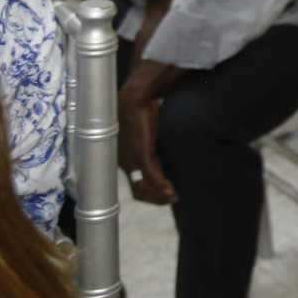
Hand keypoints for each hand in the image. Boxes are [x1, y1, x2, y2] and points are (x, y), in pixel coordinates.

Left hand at [118, 75, 177, 204]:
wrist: (134, 99)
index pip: (135, 185)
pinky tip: (170, 189)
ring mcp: (131, 160)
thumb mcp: (144, 132)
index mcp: (124, 159)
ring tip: (173, 196)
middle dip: (156, 198)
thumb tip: (159, 148)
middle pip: (139, 191)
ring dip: (159, 195)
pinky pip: (150, 175)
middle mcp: (124, 163)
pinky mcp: (141, 153)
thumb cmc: (140, 111)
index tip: (165, 194)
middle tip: (172, 198)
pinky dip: (160, 186)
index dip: (150, 194)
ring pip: (144, 187)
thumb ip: (149, 144)